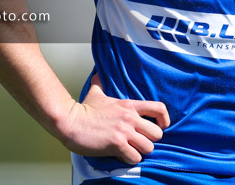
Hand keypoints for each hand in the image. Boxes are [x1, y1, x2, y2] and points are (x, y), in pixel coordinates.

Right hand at [55, 74, 169, 163]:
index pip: (159, 108)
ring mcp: (124, 131)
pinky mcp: (117, 144)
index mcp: (129, 105)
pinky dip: (130, 160)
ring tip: (130, 150)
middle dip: (150, 141)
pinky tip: (121, 156)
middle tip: (139, 142)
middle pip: (157, 133)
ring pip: (148, 147)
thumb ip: (100, 84)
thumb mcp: (96, 93)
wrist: (70, 122)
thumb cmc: (83, 110)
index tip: (159, 126)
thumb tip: (97, 74)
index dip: (164, 120)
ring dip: (140, 152)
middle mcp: (130, 118)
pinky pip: (135, 157)